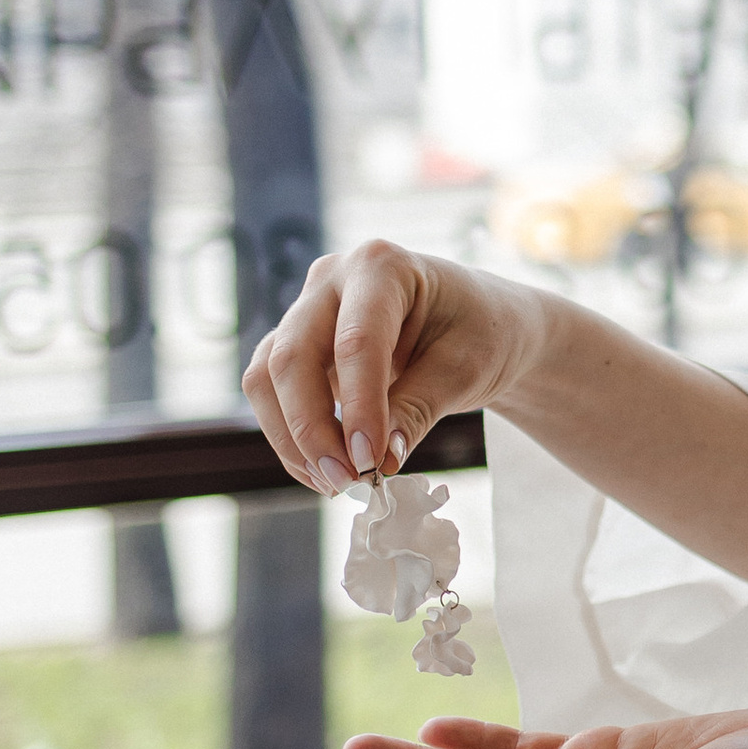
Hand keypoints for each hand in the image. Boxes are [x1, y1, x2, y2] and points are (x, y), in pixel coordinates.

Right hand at [246, 241, 527, 494]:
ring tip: (335, 483)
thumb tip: (377, 462)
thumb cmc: (480, 335)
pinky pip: (272, 391)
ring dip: (292, 438)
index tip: (368, 463)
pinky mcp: (295, 342)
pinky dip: (291, 437)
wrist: (480, 324)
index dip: (358, 407)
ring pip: (267, 376)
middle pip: (293, 357)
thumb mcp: (464, 372)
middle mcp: (332, 277)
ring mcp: (306, 308)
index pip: (357, 342)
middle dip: (312, 429)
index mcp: (381, 266)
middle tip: (345, 481)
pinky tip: (324, 471)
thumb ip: (417, 411)